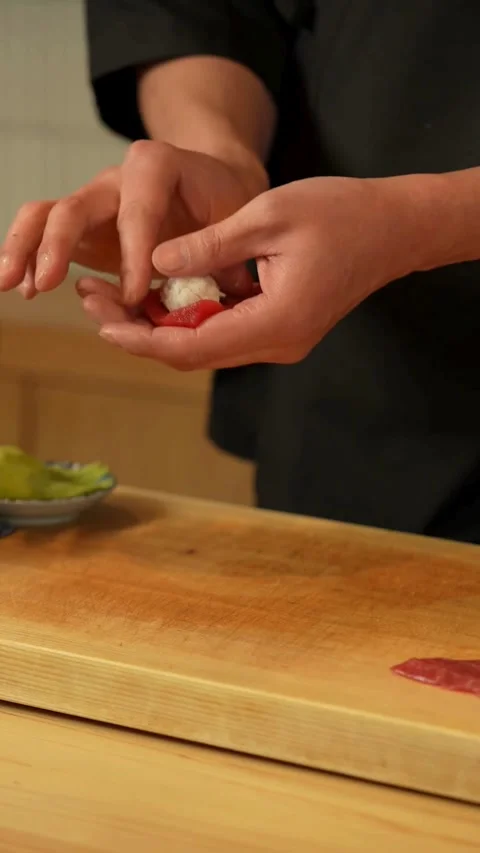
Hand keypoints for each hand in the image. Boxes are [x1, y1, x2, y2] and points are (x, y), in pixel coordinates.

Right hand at [0, 140, 266, 304]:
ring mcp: (95, 203)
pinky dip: (31, 260)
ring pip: (46, 214)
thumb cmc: (229, 205)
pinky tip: (23, 290)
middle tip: (47, 284)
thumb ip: (221, 255)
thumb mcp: (239, 223)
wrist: (217, 187)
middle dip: (57, 245)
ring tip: (15, 286)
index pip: (138, 209)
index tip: (137, 296)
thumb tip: (206, 299)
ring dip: (26, 250)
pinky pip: (45, 235)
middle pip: (76, 205)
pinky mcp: (84, 228)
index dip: (134, 254)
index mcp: (158, 166)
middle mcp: (117, 180)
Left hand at [82, 176, 415, 369]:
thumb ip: (209, 244)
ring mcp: (279, 342)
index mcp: (274, 322)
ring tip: (113, 295)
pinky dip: (186, 319)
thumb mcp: (268, 215)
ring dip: (158, 327)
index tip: (99, 315)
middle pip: (190, 354)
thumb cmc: (340, 212)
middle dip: (137, 331)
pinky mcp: (280, 331)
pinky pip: (222, 334)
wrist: (393, 229)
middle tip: (93, 298)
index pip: (190, 347)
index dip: (138, 336)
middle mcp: (276, 345)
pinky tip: (158, 295)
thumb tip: (154, 260)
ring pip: (203, 347)